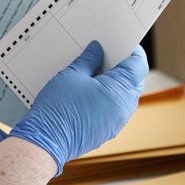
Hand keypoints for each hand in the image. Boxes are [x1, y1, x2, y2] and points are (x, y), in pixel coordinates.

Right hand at [8, 41, 147, 174]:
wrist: (46, 141)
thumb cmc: (59, 106)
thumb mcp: (72, 75)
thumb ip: (89, 60)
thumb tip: (97, 49)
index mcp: (119, 90)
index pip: (138, 66)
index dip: (133, 51)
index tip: (124, 43)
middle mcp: (124, 107)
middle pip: (134, 81)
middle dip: (124, 67)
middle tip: (107, 55)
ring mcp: (117, 122)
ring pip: (125, 97)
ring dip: (116, 84)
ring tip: (97, 72)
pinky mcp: (108, 131)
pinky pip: (115, 109)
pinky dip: (109, 98)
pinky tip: (91, 92)